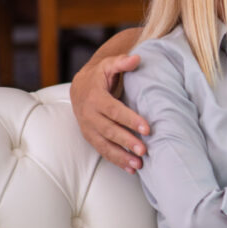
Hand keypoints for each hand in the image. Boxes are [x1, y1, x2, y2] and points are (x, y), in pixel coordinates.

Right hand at [71, 54, 150, 173]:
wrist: (79, 86)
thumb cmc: (99, 75)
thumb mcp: (108, 65)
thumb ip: (122, 62)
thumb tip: (136, 58)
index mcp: (94, 98)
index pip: (114, 111)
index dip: (130, 120)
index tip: (147, 128)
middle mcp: (89, 115)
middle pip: (109, 130)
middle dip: (127, 141)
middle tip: (144, 150)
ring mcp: (88, 128)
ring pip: (104, 145)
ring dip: (121, 156)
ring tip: (139, 164)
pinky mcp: (91, 137)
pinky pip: (102, 151)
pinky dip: (116, 161)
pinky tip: (131, 169)